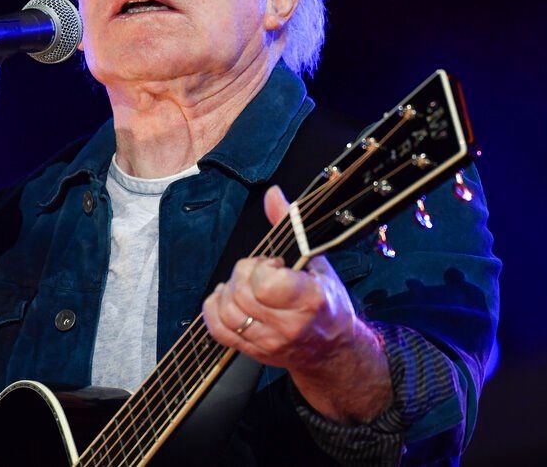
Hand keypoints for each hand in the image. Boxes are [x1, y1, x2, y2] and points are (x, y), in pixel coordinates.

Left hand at [201, 185, 392, 423]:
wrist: (332, 350)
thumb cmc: (327, 302)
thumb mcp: (317, 261)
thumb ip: (290, 226)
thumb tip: (272, 194)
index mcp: (310, 300)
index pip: (266, 284)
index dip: (262, 267)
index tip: (275, 264)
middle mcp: (288, 326)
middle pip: (241, 293)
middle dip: (244, 273)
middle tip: (261, 272)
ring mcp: (269, 342)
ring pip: (227, 311)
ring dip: (230, 290)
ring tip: (247, 285)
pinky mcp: (253, 352)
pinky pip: (218, 331)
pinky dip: (214, 310)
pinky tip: (228, 298)